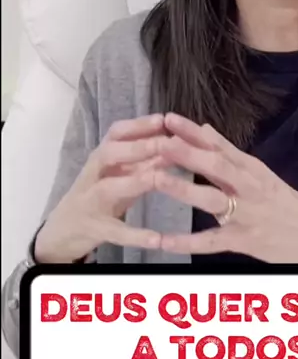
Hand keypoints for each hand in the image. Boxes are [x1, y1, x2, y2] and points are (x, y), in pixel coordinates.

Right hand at [35, 114, 172, 262]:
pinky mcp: (94, 229)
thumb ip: (145, 162)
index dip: (138, 125)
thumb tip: (175, 143)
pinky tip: (158, 239)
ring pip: (108, 189)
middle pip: (108, 154)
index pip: (116, 134)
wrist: (62, 232)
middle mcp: (93, 176)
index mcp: (101, 159)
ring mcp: (90, 203)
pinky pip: (116, 232)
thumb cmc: (98, 197)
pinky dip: (136, 235)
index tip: (163, 119)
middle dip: (138, 147)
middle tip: (165, 143)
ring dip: (135, 181)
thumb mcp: (120, 176)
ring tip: (159, 178)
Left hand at [154, 113, 297, 262]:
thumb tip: (205, 129)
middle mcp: (249, 188)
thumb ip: (231, 153)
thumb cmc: (289, 206)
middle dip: (187, 152)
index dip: (192, 132)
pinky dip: (186, 243)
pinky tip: (163, 242)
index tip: (169, 119)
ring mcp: (246, 215)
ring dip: (183, 189)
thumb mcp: (263, 174)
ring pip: (212, 199)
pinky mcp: (244, 241)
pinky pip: (211, 242)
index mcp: (253, 170)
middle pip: (216, 166)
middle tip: (160, 141)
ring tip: (157, 179)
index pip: (220, 145)